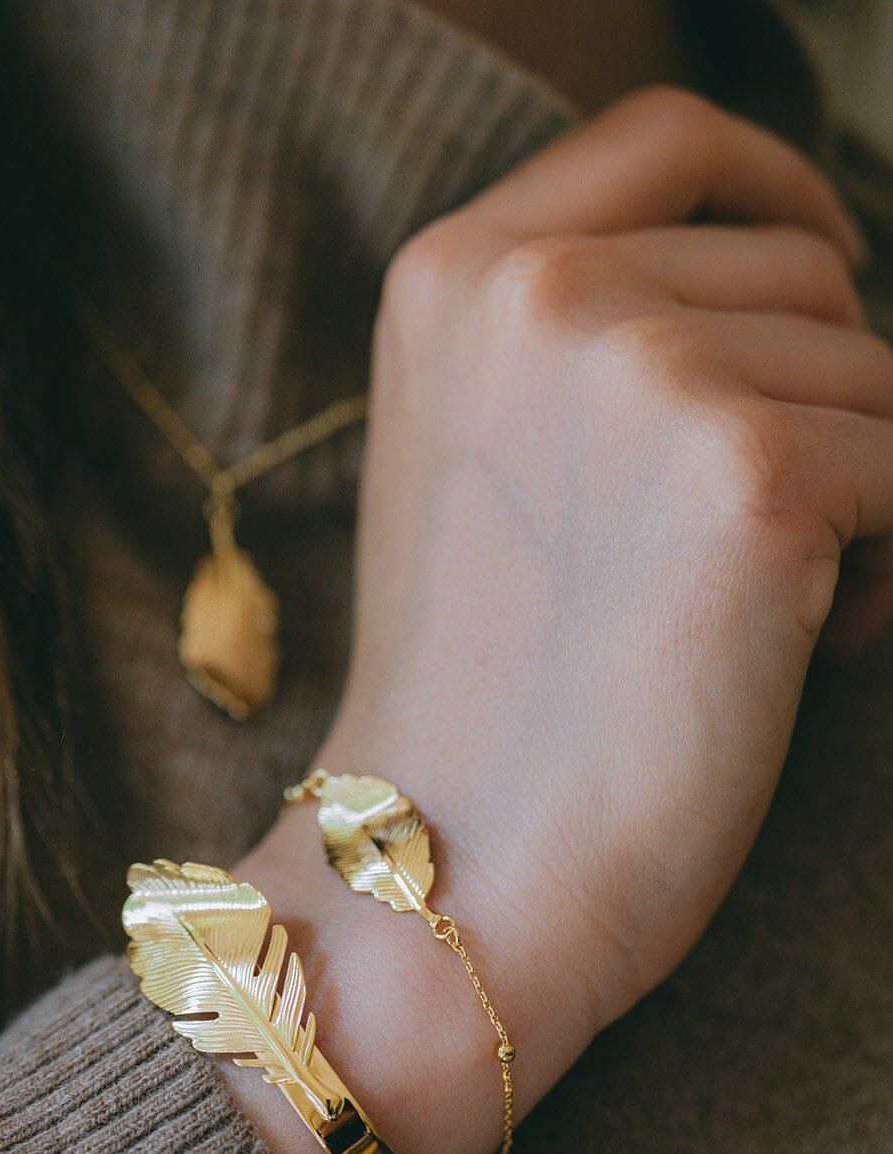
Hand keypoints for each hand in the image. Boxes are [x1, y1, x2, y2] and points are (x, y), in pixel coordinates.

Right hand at [324, 85, 888, 1031]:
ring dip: (862, 486)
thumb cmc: (478, 700)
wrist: (448, 872)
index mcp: (456, 278)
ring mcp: (648, 370)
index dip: (773, 189)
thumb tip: (782, 302)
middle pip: (800, 269)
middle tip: (761, 548)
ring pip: (871, 371)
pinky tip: (811, 651)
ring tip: (771, 619)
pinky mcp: (758, 472)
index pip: (669, 138)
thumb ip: (584, 352)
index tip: (817, 265)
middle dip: (818, 395)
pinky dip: (892, 560)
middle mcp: (545, 290)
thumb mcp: (479, 468)